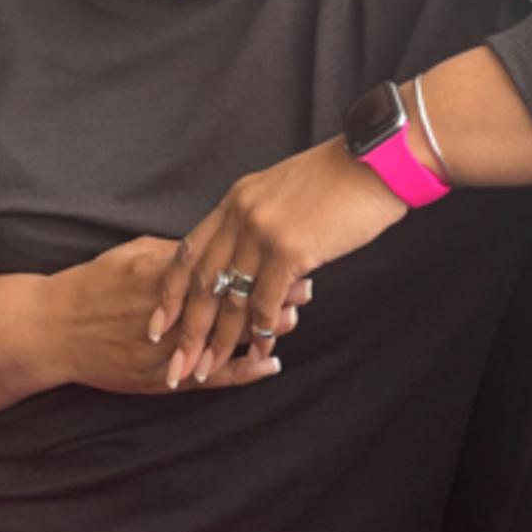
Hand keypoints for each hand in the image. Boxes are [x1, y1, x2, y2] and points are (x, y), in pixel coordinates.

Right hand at [51, 235, 309, 395]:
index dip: (255, 259)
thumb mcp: (134, 255)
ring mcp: (167, 347)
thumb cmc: (95, 285)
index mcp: (162, 273)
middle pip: (229, 300)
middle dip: (267, 293)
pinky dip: (243, 371)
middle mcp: (169, 311)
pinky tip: (270, 364)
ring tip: (293, 317)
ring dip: (261, 328)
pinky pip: (210, 377)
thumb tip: (215, 243)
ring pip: (226, 338)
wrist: (54, 331)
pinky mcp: (162, 376)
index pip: (220, 264)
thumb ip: (177, 253)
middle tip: (304, 283)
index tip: (286, 249)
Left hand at [149, 136, 407, 387]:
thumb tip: (247, 253)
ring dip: (218, 340)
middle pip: (202, 282)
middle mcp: (241, 215)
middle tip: (175, 364)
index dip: (171, 291)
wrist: (373, 162)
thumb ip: (257, 219)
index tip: (159, 322)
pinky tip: (258, 351)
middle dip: (187, 329)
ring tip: (206, 370)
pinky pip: (265, 301)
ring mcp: (263, 233)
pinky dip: (259, 332)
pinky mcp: (291, 250)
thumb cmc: (336, 179)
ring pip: (230, 298)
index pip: (189, 251)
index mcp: (236, 200)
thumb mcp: (280, 191)